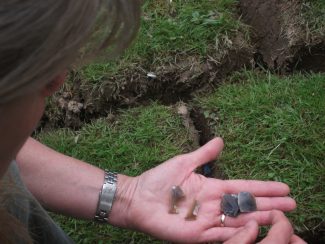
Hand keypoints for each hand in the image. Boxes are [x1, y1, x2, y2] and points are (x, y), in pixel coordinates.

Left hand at [111, 138, 296, 242]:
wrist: (138, 198)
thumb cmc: (158, 180)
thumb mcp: (183, 162)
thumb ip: (203, 154)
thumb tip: (221, 140)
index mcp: (211, 188)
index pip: (242, 188)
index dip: (263, 187)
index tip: (283, 187)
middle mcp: (213, 205)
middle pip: (246, 205)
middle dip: (269, 204)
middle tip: (292, 204)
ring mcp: (207, 221)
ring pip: (238, 221)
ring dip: (259, 219)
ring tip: (280, 217)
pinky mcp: (197, 235)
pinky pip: (221, 236)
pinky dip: (238, 234)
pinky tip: (254, 229)